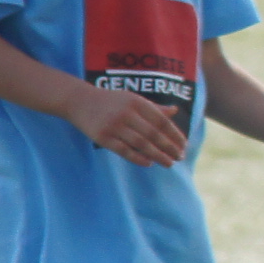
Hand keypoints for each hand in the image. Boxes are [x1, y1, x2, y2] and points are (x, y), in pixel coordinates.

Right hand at [71, 83, 190, 168]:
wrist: (79, 101)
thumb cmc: (111, 101)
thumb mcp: (132, 99)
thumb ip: (153, 107)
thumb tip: (175, 111)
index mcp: (137, 102)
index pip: (162, 121)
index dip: (175, 135)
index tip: (184, 146)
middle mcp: (127, 113)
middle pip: (153, 134)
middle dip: (169, 147)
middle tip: (180, 157)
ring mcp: (114, 126)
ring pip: (141, 144)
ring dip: (158, 155)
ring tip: (169, 163)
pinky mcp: (102, 137)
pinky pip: (124, 151)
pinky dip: (138, 158)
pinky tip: (149, 163)